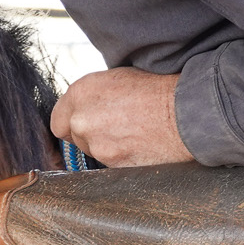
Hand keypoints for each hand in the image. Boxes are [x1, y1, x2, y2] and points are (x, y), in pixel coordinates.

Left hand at [50, 68, 194, 167]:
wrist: (186, 112)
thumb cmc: (157, 89)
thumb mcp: (117, 79)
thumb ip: (93, 96)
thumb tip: (86, 109)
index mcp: (80, 93)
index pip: (57, 121)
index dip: (73, 123)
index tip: (86, 123)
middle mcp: (82, 120)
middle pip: (75, 138)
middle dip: (91, 135)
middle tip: (116, 127)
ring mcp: (97, 146)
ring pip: (94, 152)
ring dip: (107, 146)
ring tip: (133, 133)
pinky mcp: (114, 165)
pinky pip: (111, 165)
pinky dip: (122, 157)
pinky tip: (139, 144)